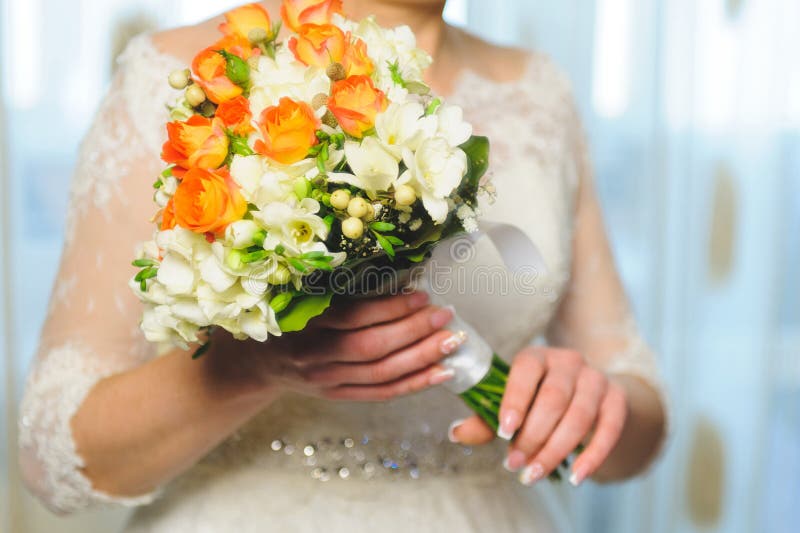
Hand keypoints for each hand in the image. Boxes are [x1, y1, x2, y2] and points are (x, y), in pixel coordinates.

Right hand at [225, 292, 464, 400]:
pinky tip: (441, 373)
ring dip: (421, 358)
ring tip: (452, 342)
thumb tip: (397, 273)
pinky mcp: (336, 396)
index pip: (354, 317)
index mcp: (303, 322)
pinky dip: (413, 384)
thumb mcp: (299, 295)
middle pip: (372, 348)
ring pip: (381, 374)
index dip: (391, 307)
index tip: (423, 294)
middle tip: (446, 315)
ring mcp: (326, 381)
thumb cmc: (285, 317)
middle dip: (414, 332)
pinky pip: (380, 394)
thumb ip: (337, 289)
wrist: (256, 362)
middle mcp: (314, 356)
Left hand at [448, 347, 627, 486]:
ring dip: (556, 449)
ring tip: (534, 473)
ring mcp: (596, 379)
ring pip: (579, 415)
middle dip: (532, 435)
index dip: (515, 399)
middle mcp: (569, 361)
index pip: (526, 370)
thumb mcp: (512, 402)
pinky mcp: (617, 399)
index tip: (504, 431)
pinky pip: (609, 429)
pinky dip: (593, 455)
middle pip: (553, 398)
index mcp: (537, 356)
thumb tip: (456, 433)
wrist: (587, 393)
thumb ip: (485, 418)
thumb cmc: (538, 399)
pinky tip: (576, 476)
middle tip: (514, 464)